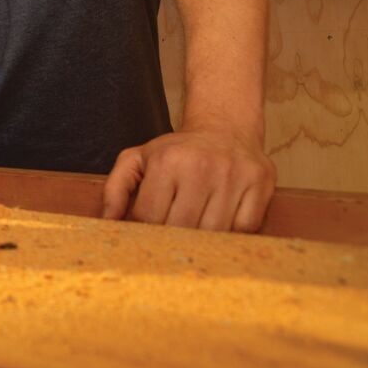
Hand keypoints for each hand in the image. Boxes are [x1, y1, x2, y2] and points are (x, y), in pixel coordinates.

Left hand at [101, 125, 275, 231]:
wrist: (224, 127)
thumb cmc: (177, 151)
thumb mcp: (138, 158)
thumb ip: (116, 188)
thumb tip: (107, 221)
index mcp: (167, 161)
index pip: (149, 216)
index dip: (145, 230)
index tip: (149, 231)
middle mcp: (200, 167)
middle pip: (181, 227)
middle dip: (173, 238)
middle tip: (173, 235)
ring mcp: (233, 176)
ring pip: (214, 232)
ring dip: (203, 239)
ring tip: (197, 229)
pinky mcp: (260, 184)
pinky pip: (245, 228)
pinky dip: (233, 234)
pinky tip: (222, 223)